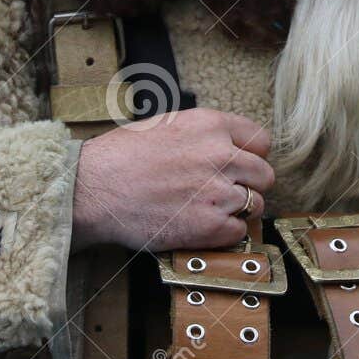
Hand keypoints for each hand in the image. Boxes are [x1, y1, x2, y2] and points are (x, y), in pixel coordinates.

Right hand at [72, 108, 273, 252]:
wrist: (93, 189)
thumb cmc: (121, 156)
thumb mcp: (167, 125)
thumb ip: (203, 133)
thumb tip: (228, 145)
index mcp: (211, 125)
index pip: (261, 140)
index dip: (251, 155)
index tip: (240, 165)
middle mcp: (221, 155)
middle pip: (264, 174)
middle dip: (249, 184)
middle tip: (226, 191)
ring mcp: (218, 192)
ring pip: (255, 204)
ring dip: (237, 210)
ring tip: (208, 210)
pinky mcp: (209, 226)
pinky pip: (239, 232)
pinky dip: (224, 234)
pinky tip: (200, 226)